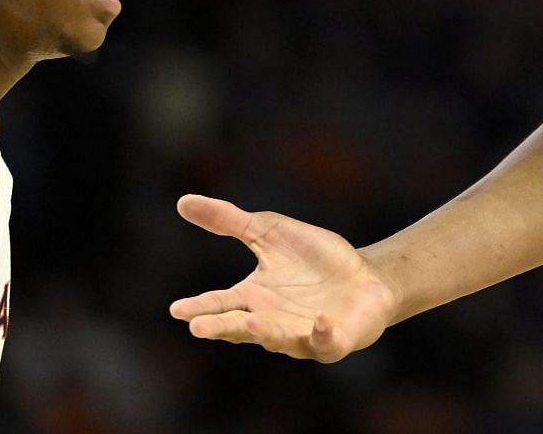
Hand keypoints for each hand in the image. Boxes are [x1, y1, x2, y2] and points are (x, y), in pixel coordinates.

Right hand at [168, 194, 400, 362]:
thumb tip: (182, 201)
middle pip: (241, 327)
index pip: (221, 303)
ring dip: (265, 332)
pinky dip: (321, 333)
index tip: (177, 309)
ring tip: (251, 324)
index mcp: (253, 298)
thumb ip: (229, 221)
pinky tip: (320, 321)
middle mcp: (271, 322)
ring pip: (278, 338)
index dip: (200, 307)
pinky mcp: (333, 340)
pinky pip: (325, 341)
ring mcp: (301, 334)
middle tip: (198, 327)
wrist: (365, 277)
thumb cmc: (315, 259)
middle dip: (222, 327)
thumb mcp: (270, 232)